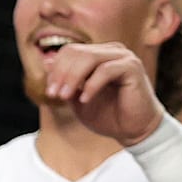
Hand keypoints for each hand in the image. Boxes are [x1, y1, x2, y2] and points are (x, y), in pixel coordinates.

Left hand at [42, 42, 164, 144]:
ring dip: (72, 78)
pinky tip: (85, 99)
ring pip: (89, 57)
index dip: (55, 70)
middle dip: (61, 74)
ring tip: (65, 97)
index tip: (50, 92)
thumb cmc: (108, 115)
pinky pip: (105, 70)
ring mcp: (123, 57)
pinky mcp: (132, 67)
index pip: (69, 51)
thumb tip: (46, 62)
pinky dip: (91, 85)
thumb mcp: (78, 99)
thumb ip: (65, 82)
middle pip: (76, 52)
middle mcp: (111, 51)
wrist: (135, 131)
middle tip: (54, 95)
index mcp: (98, 54)